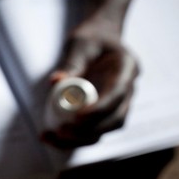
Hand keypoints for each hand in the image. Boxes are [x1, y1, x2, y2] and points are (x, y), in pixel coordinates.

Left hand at [41, 18, 139, 148]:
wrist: (99, 38)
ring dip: (80, 140)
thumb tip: (55, 82)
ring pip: (106, 130)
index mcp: (127, 68)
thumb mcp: (79, 44)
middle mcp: (128, 89)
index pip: (118, 94)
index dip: (99, 110)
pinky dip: (73, 139)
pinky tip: (50, 138)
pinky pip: (93, 131)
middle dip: (90, 130)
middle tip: (61, 131)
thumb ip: (71, 63)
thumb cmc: (90, 38)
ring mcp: (119, 104)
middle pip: (116, 119)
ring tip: (51, 137)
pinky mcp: (105, 113)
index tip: (77, 118)